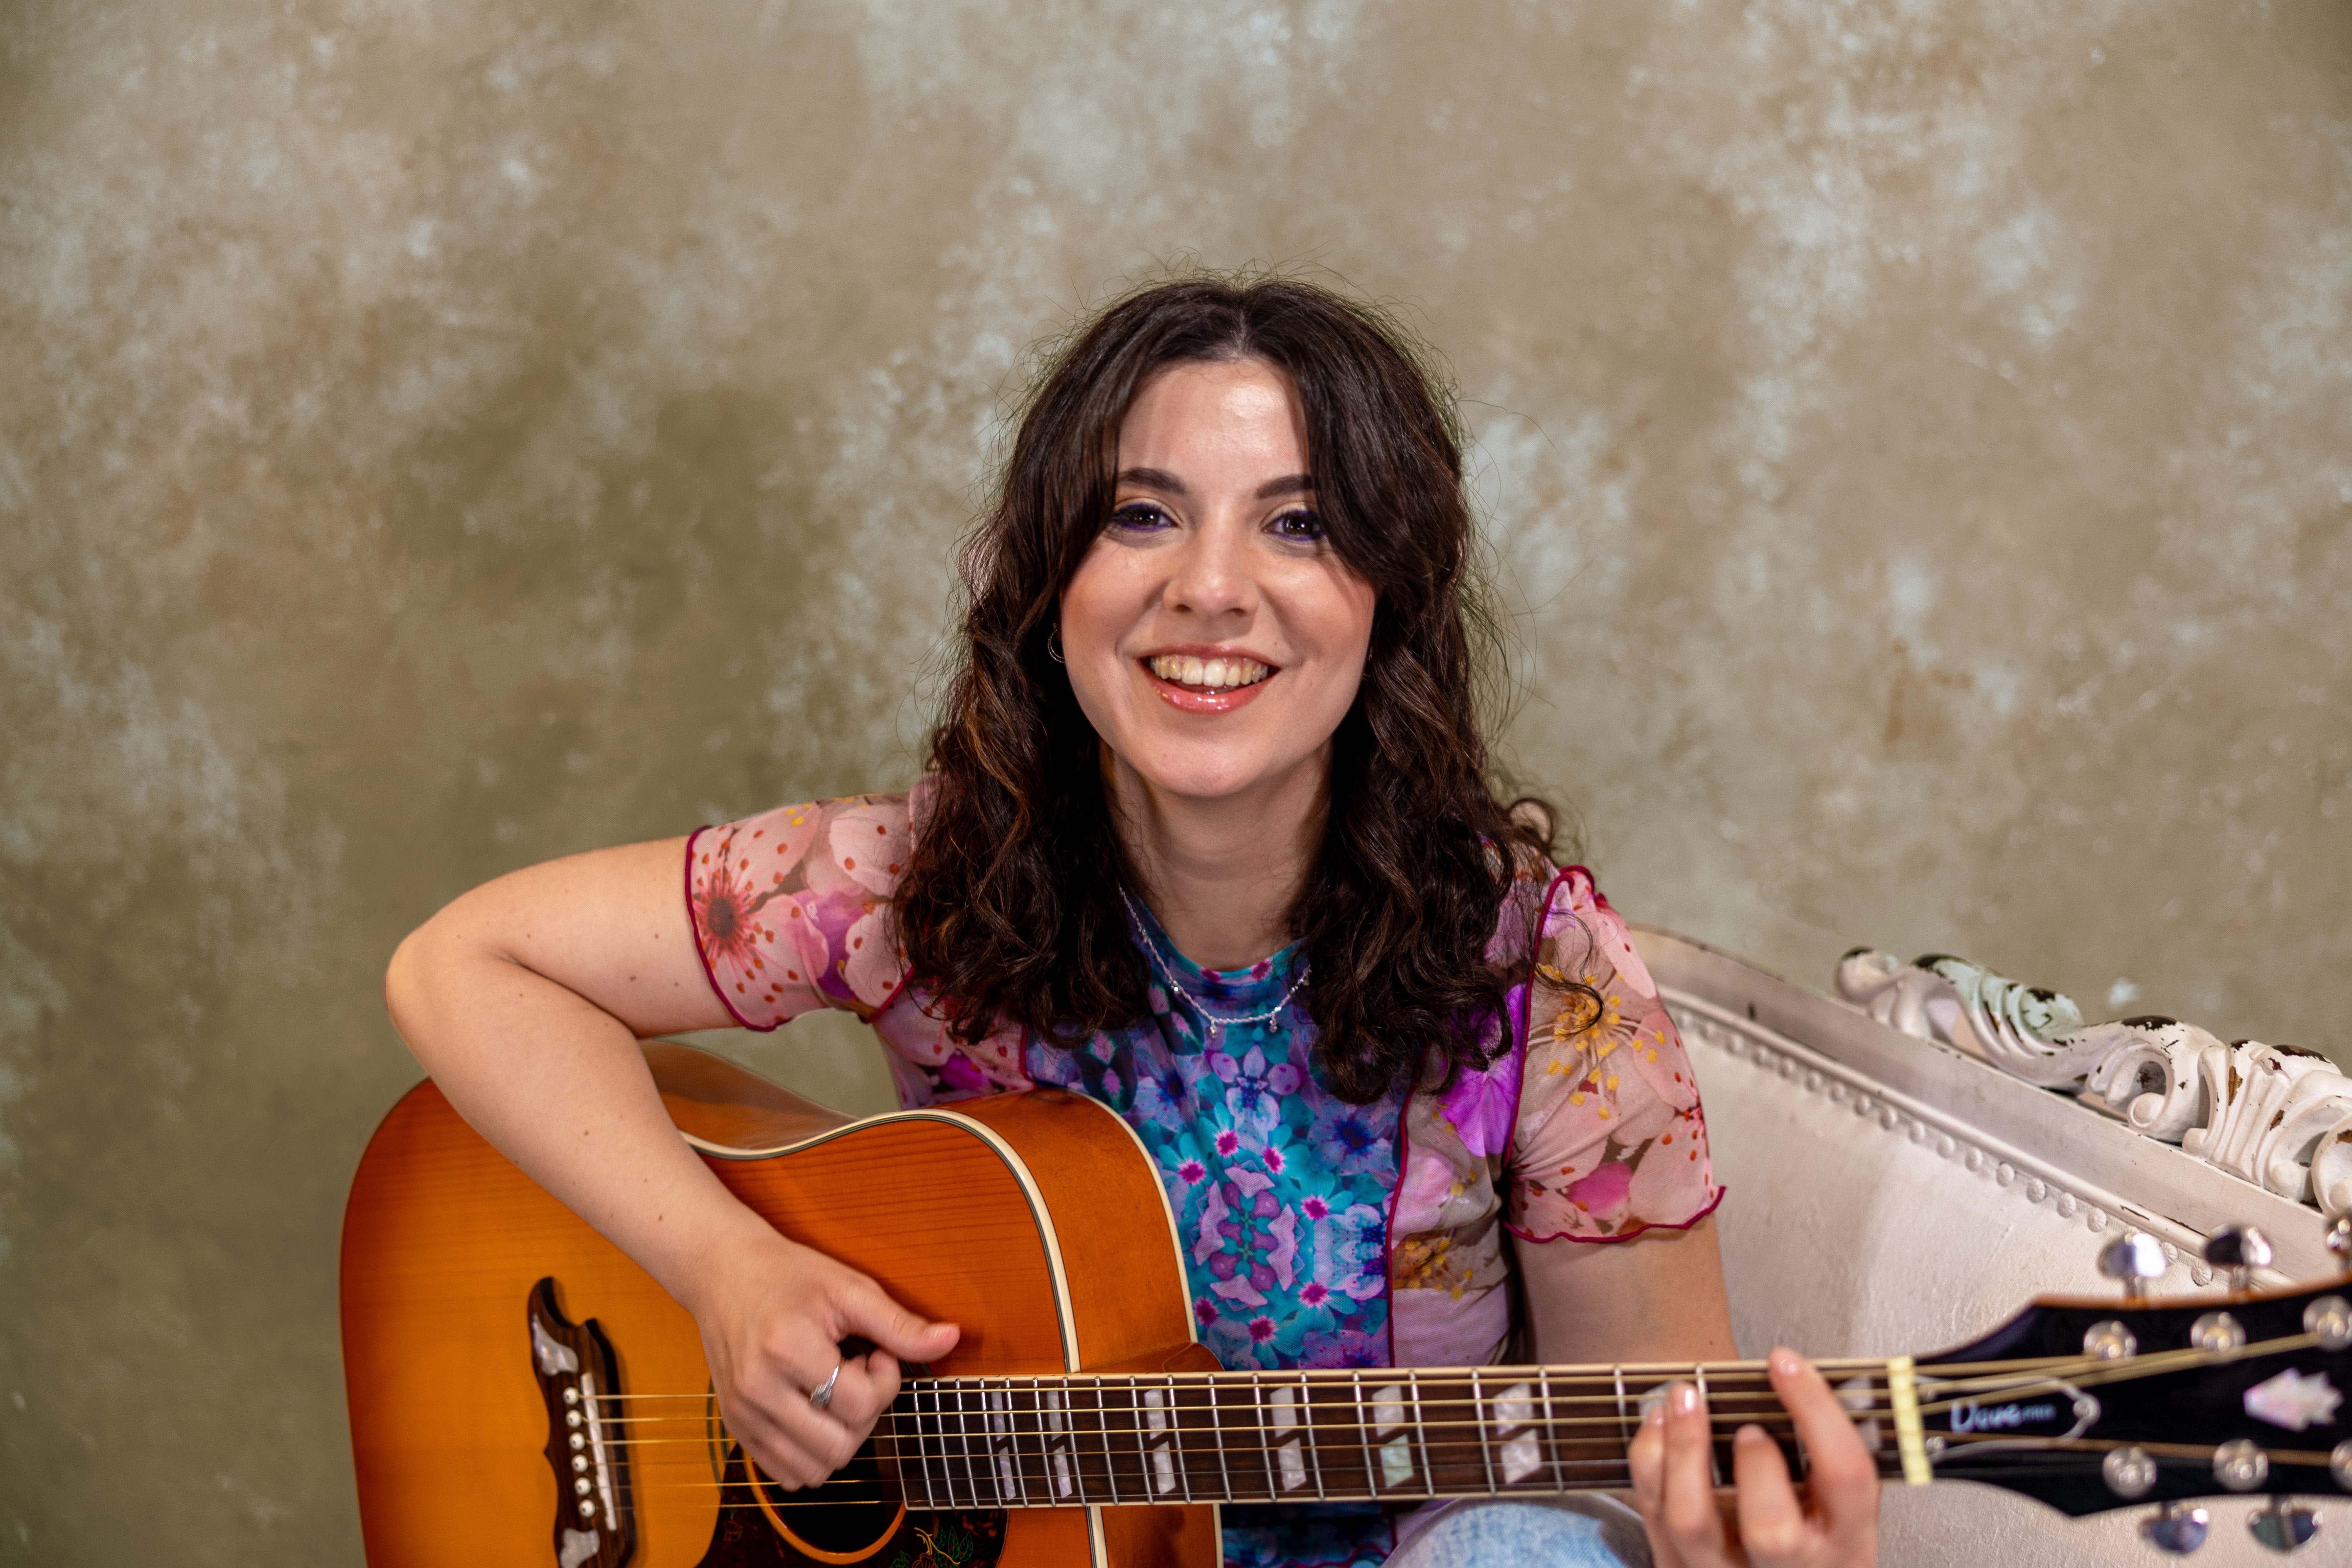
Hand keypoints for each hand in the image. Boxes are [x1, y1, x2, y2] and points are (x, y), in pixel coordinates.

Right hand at [687, 1225, 960, 1488]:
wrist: (722, 1271)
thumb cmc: (788, 1276)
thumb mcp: (849, 1288)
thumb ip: (899, 1324)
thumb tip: (952, 1338)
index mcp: (789, 1349)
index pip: (860, 1405)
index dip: (884, 1380)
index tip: (875, 1351)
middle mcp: (758, 1389)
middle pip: (840, 1446)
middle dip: (865, 1414)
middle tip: (856, 1372)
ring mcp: (742, 1413)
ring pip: (814, 1470)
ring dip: (839, 1439)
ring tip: (833, 1392)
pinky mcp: (734, 1426)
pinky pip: (785, 1473)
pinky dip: (810, 1454)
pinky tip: (813, 1411)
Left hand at [1628, 1347, 1878, 1567]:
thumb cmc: (1812, 1540)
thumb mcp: (1840, 1511)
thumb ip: (1824, 1455)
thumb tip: (1795, 1373)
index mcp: (1848, 1545)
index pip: (1845, 1475)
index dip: (1816, 1410)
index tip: (1785, 1362)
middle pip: (1770, 1530)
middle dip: (1754, 1465)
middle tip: (1747, 1426)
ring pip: (1691, 1521)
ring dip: (1683, 1448)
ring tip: (1685, 1397)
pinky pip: (1653, 1514)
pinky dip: (1650, 1460)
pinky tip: (1660, 1423)